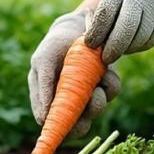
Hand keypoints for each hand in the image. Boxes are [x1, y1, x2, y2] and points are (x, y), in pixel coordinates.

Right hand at [28, 9, 120, 133]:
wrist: (77, 26)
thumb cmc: (55, 45)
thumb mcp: (44, 62)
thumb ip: (43, 88)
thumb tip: (42, 119)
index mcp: (48, 98)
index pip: (52, 122)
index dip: (59, 127)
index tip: (65, 123)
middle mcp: (68, 99)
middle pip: (77, 125)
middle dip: (84, 118)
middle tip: (85, 109)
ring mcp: (87, 93)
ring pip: (96, 109)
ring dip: (98, 102)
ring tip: (96, 88)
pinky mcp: (104, 83)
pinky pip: (111, 91)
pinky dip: (109, 84)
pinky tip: (105, 71)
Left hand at [85, 0, 153, 63]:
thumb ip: (105, 11)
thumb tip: (92, 39)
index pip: (123, 30)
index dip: (110, 46)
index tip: (100, 55)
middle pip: (134, 40)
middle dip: (117, 49)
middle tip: (106, 52)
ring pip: (144, 44)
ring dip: (129, 47)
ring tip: (119, 40)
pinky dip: (142, 41)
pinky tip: (135, 31)